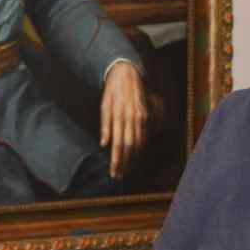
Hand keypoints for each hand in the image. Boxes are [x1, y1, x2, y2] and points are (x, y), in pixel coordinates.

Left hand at [100, 61, 147, 178]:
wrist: (126, 73)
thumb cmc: (112, 90)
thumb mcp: (104, 105)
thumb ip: (105, 125)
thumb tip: (104, 144)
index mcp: (119, 115)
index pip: (118, 144)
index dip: (117, 160)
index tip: (113, 172)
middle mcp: (132, 117)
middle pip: (130, 146)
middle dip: (125, 163)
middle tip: (119, 175)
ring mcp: (141, 116)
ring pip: (139, 143)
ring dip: (133, 158)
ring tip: (126, 169)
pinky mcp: (146, 115)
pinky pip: (144, 135)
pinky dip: (140, 147)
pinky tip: (135, 155)